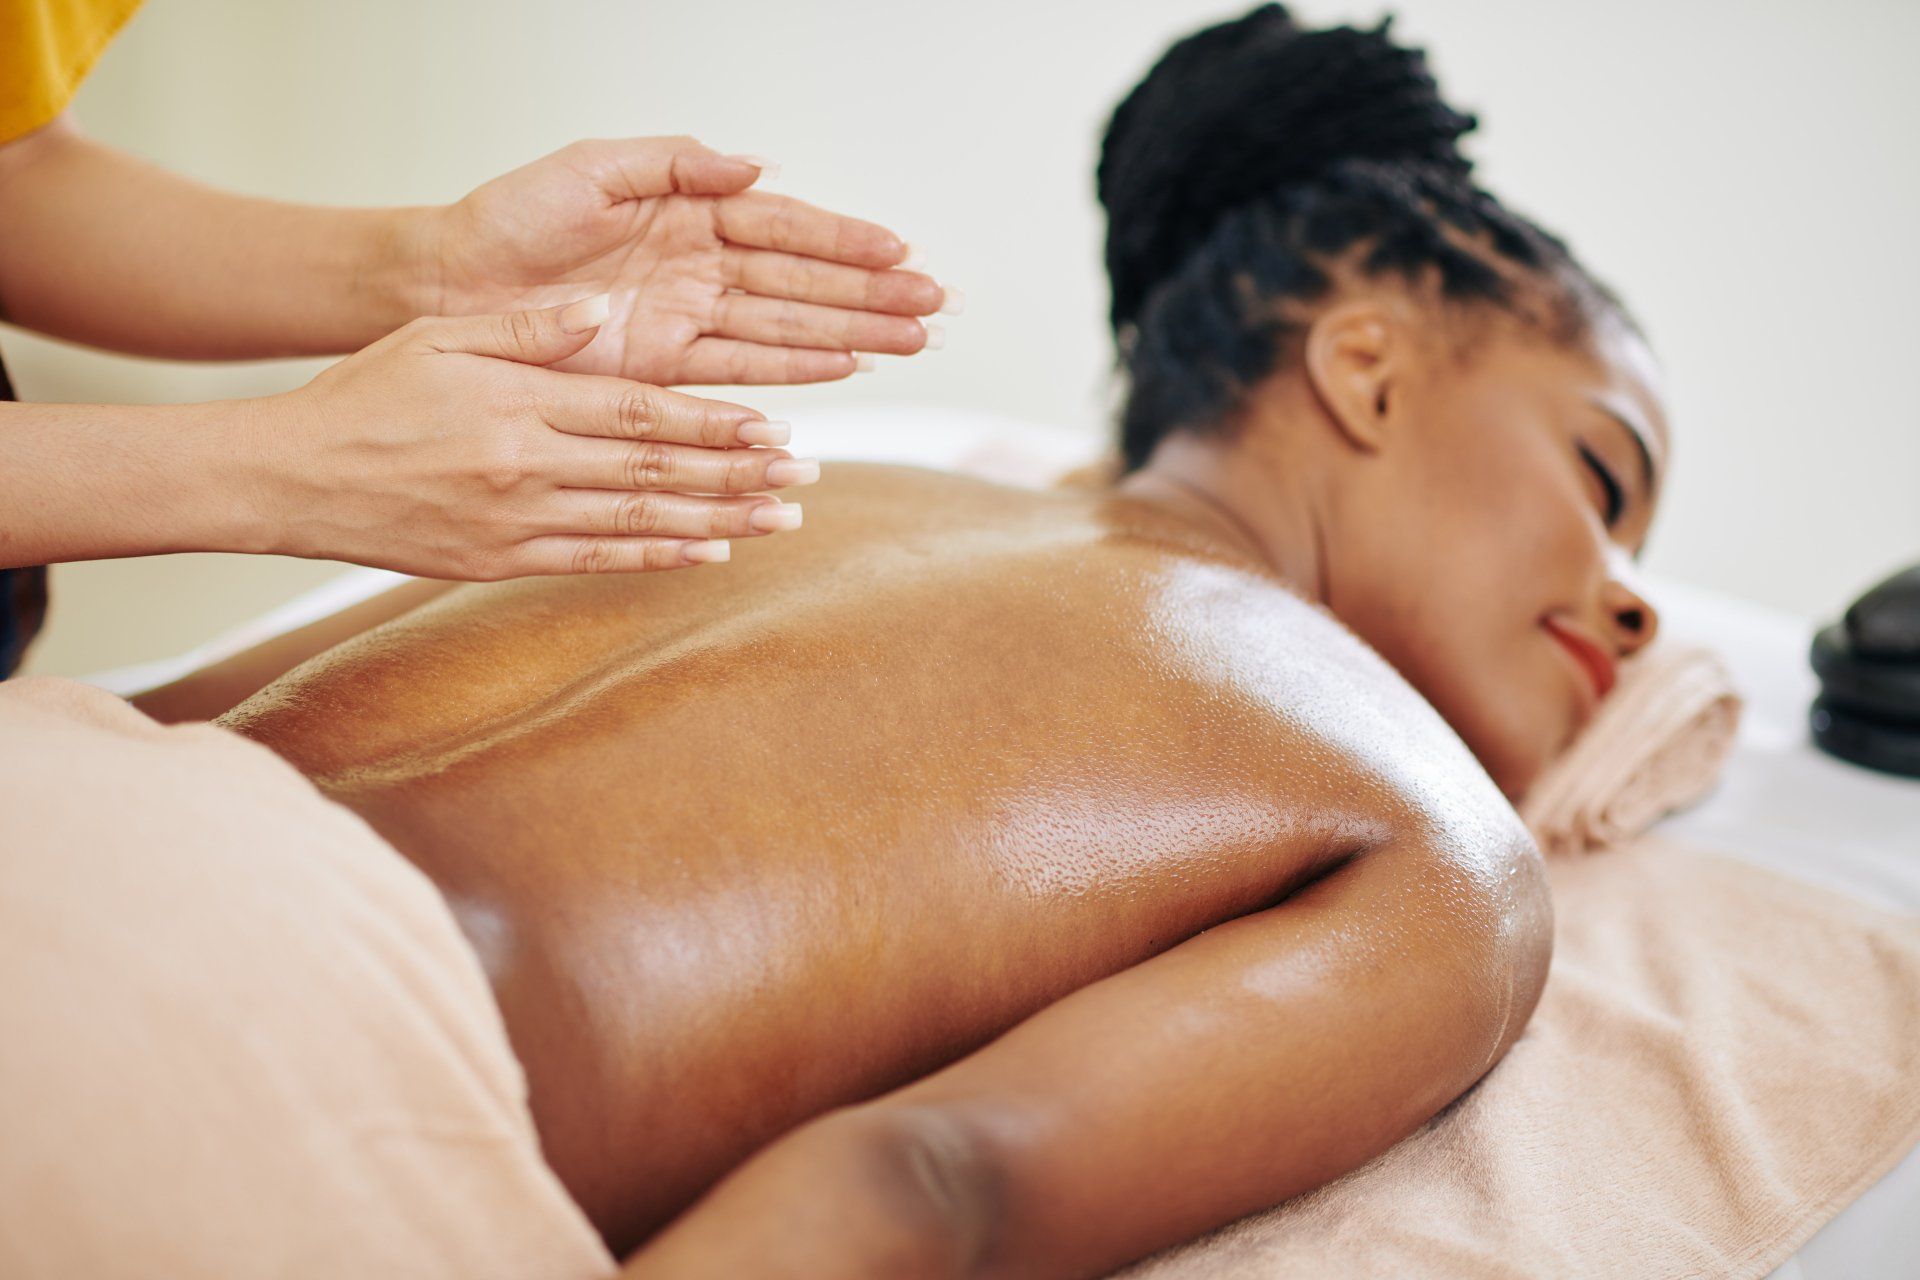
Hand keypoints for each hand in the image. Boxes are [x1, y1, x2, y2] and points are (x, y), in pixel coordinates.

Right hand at [252, 296, 814, 578]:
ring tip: (782, 517)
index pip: (639, 411)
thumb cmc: (365, 397)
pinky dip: (656, 556)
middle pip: (654, 468)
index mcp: (519, 401)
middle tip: (804, 473)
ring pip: (638, 519)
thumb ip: (528, 327)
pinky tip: (709, 550)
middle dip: (739, 471)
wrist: (290, 480)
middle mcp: (527, 465)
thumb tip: (604, 312)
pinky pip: (595, 560)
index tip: (773, 424)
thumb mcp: (441, 337)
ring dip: (719, 518)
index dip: (712, 422)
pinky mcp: (500, 562)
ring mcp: (516, 521)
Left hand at [419, 137, 958, 384]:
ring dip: (851, 335)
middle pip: (803, 283)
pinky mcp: (664, 365)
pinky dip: (796, 370)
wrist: (454, 283)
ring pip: (787, 328)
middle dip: (870, 295)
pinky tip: (846, 367)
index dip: (844, 241)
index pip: (785, 226)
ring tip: (911, 341)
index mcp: (689, 210)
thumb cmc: (511, 217)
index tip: (900, 251)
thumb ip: (674, 162)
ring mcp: (687, 317)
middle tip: (934, 307)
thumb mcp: (591, 168)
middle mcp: (699, 266)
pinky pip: (744, 366)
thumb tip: (753, 166)